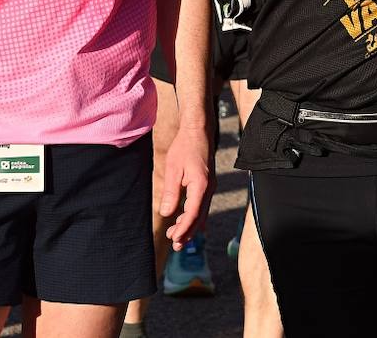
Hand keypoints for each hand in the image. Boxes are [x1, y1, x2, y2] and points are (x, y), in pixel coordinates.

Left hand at [161, 125, 212, 250]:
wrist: (198, 131)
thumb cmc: (184, 147)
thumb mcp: (173, 169)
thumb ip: (171, 192)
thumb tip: (166, 213)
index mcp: (201, 185)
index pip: (192, 214)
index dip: (183, 228)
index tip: (173, 239)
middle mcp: (209, 188)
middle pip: (200, 217)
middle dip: (188, 232)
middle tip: (175, 245)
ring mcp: (210, 186)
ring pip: (202, 212)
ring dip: (191, 225)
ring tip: (177, 237)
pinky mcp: (207, 183)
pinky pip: (203, 205)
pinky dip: (195, 216)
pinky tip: (188, 220)